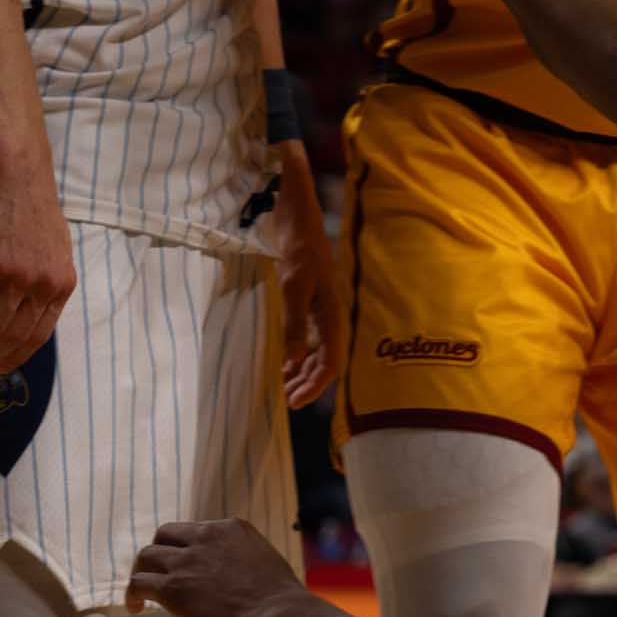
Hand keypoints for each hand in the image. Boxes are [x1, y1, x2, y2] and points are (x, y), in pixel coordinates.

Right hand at [0, 163, 75, 375]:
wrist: (20, 178)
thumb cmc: (34, 213)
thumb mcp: (55, 252)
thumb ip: (46, 282)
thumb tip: (31, 308)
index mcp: (63, 285)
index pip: (40, 333)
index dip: (18, 354)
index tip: (1, 367)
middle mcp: (46, 286)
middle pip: (15, 335)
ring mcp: (21, 277)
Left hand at [125, 518, 312, 616]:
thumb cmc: (281, 601)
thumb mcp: (264, 562)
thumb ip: (240, 559)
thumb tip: (229, 577)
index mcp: (231, 528)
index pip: (194, 529)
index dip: (185, 548)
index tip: (184, 566)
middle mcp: (206, 537)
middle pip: (164, 535)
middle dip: (159, 554)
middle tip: (159, 575)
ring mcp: (187, 561)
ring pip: (146, 556)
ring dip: (143, 573)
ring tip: (143, 594)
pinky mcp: (173, 587)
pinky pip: (138, 583)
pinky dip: (133, 594)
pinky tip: (137, 608)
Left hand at [271, 153, 342, 408]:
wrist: (300, 213)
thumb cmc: (298, 246)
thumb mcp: (293, 284)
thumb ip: (294, 322)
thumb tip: (295, 360)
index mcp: (332, 313)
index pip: (331, 362)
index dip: (315, 385)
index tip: (293, 403)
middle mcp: (331, 314)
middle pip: (327, 360)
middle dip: (308, 384)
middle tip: (285, 401)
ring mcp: (322, 308)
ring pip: (318, 351)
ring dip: (302, 371)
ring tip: (283, 387)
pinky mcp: (311, 300)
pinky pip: (309, 337)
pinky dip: (298, 354)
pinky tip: (285, 362)